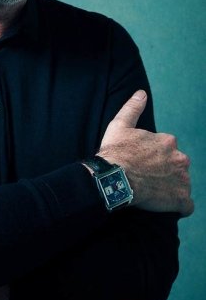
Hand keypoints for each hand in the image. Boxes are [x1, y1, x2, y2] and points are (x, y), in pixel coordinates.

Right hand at [98, 90, 193, 216]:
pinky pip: (186, 205)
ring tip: (153, 192)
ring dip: (171, 187)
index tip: (142, 162)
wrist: (113, 178)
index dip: (155, 156)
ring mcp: (182, 180)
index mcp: (168, 142)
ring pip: (182, 183)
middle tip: (147, 178)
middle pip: (177, 166)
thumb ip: (133, 108)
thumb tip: (141, 93)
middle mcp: (179, 159)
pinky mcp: (180, 199)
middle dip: (166, 171)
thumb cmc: (116, 152)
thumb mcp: (120, 125)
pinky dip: (179, 205)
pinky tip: (166, 205)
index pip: (167, 149)